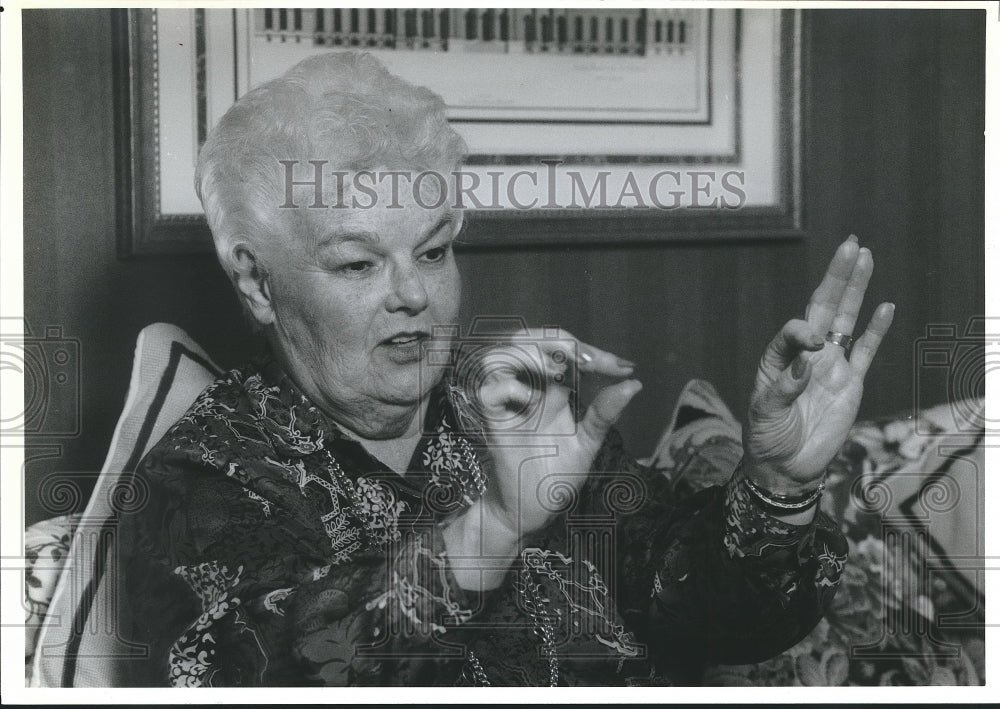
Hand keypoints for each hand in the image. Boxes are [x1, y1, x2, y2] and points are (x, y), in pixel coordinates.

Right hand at [470, 330, 640, 538]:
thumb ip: (604, 413)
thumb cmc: (557, 476)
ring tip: (556, 372)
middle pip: (529, 338)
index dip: (593, 352)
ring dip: (529, 354)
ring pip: (502, 353)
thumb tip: (635, 384)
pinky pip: (489, 389)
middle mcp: (529, 388)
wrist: (532, 509)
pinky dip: (509, 387)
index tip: (622, 367)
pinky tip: (530, 400)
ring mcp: (508, 402)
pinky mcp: (491, 420)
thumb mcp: (587, 443)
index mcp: (553, 389)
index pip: (567, 352)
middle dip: (556, 340)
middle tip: (584, 359)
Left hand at [745, 236, 893, 493]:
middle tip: (850, 244)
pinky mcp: (850, 383)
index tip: (808, 340)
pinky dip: (875, 330)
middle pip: (823, 308)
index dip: (802, 330)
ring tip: (865, 257)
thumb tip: (804, 361)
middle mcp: (806, 355)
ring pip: (846, 321)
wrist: (786, 466)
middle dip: (837, 277)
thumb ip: (783, 388)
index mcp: (779, 358)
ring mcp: (830, 366)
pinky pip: (866, 351)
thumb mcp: (765, 413)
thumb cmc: (767, 437)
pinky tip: (884, 306)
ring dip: (856, 291)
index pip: (794, 331)